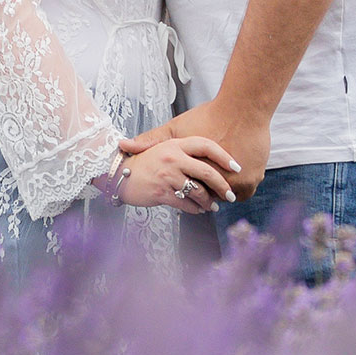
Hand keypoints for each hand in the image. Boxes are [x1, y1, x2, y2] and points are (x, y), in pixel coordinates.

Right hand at [110, 136, 241, 211]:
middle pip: (207, 172)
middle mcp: (172, 158)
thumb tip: (210, 164)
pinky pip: (186, 204)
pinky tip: (198, 210)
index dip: (224, 156)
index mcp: (175, 144)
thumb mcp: (163, 149)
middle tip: (230, 195)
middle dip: (222, 186)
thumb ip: (184, 154)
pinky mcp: (162, 192)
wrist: (119, 174)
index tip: (236, 167)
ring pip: (198, 192)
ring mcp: (167, 175)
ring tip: (212, 206)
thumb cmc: (145, 162)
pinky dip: (195, 209)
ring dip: (209, 202)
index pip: (206, 146)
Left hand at [121, 98, 270, 201]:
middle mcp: (222, 179)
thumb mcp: (178, 128)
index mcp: (199, 169)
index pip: (189, 193)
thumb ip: (152, 140)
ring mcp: (242, 180)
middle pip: (210, 197)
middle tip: (199, 188)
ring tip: (215, 182)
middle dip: (204, 194)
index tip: (182, 186)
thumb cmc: (208, 116)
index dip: (185, 191)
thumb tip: (123, 145)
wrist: (245, 106)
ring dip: (223, 191)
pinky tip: (230, 176)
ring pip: (228, 196)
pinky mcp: (256, 176)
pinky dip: (238, 185)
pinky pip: (245, 190)